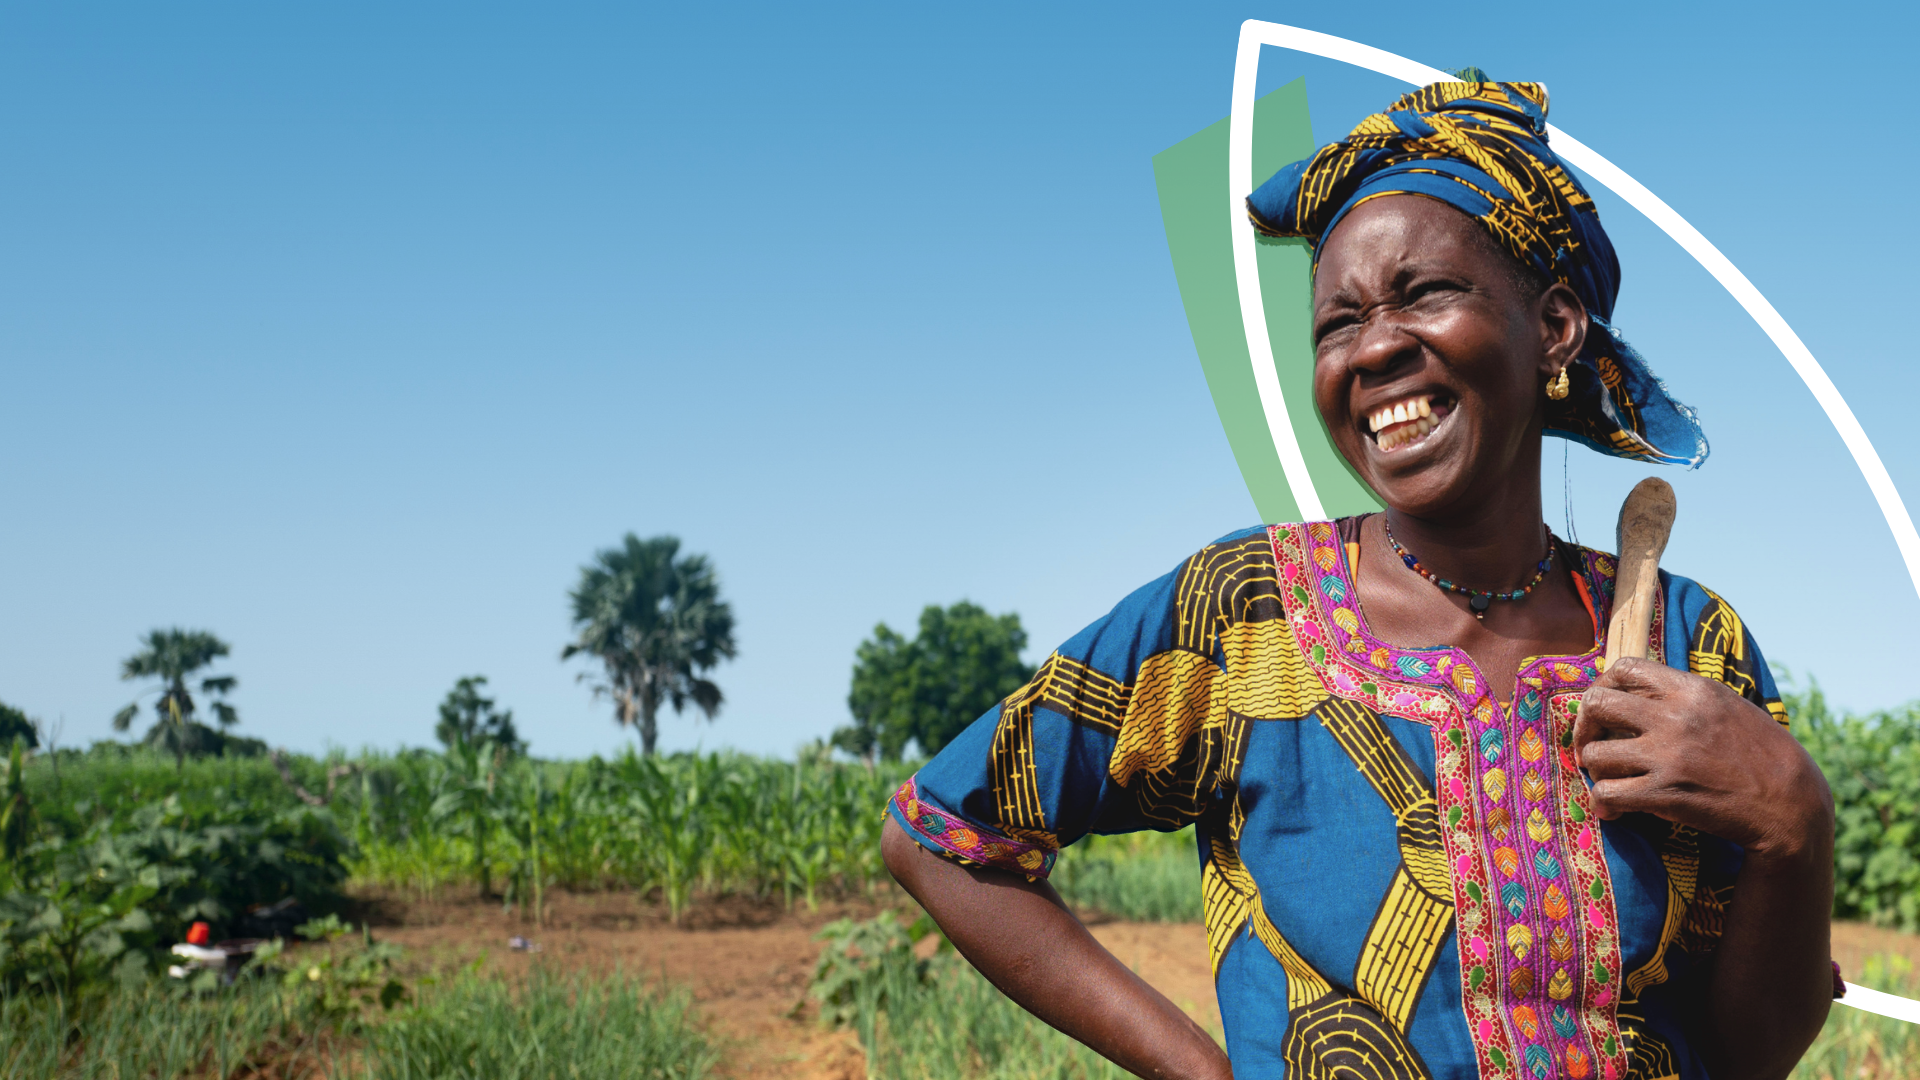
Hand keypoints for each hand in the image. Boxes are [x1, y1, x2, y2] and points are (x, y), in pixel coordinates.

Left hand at [1573, 658, 1831, 859]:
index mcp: (1693, 689)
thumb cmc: (1761, 756)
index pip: (1623, 667)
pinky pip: (1606, 792)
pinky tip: (1615, 810)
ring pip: (1595, 752)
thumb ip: (1684, 697)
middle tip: (1593, 745)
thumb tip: (1635, 692)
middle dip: (1585, 726)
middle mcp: (1676, 715)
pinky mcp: (1665, 793)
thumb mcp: (1728, 707)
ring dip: (1597, 770)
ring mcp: (1668, 754)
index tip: (1606, 711)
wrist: (1792, 805)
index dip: (1604, 687)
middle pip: (1596, 702)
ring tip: (1612, 781)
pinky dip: (1604, 803)